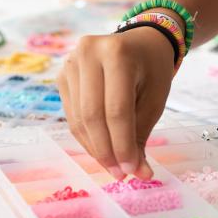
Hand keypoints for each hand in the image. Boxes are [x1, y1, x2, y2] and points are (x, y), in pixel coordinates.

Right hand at [58, 26, 174, 179]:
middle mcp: (87, 53)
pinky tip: (102, 150)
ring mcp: (70, 63)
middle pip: (92, 116)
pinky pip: (72, 115)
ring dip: (96, 149)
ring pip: (79, 119)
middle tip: (120, 174)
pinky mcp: (62, 75)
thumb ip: (142, 135)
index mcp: (117, 54)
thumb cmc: (153, 71)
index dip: (123, 145)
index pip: (116, 110)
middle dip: (107, 151)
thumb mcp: (155, 100)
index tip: (132, 171)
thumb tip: (137, 173)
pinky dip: (87, 138)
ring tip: (113, 167)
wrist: (142, 42)